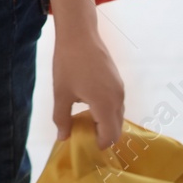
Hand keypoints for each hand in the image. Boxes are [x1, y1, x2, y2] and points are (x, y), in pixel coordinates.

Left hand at [51, 26, 124, 148]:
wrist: (79, 34)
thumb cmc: (68, 64)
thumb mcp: (61, 94)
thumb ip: (62, 119)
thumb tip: (63, 139)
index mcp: (105, 105)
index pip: (110, 136)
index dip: (99, 145)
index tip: (84, 147)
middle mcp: (118, 99)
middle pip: (117, 128)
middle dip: (103, 137)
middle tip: (84, 138)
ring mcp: (120, 89)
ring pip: (118, 116)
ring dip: (105, 124)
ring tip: (84, 123)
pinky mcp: (118, 81)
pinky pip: (117, 104)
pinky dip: (107, 112)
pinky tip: (90, 108)